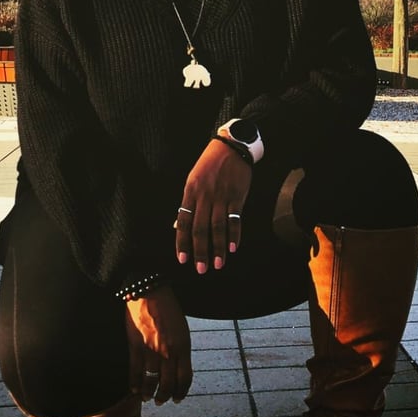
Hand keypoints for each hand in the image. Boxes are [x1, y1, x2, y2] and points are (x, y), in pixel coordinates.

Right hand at [125, 285, 191, 404]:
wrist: (150, 292)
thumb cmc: (168, 308)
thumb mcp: (182, 329)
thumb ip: (181, 349)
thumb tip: (178, 369)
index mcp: (183, 346)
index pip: (185, 378)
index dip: (181, 392)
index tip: (177, 398)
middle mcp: (169, 351)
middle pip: (168, 384)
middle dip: (164, 397)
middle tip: (161, 401)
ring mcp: (151, 350)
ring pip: (151, 382)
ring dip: (149, 394)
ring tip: (147, 397)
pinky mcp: (135, 346)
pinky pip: (135, 372)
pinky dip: (134, 384)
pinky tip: (134, 389)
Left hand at [175, 138, 251, 273]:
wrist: (231, 147)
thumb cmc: (210, 164)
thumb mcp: (193, 179)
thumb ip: (188, 203)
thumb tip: (179, 226)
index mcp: (190, 192)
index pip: (184, 221)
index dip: (182, 242)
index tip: (182, 259)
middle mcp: (204, 196)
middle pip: (201, 228)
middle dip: (200, 251)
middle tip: (201, 269)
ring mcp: (221, 196)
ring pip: (218, 226)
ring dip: (218, 248)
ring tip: (218, 264)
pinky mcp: (237, 195)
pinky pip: (235, 218)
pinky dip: (234, 234)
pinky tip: (233, 247)